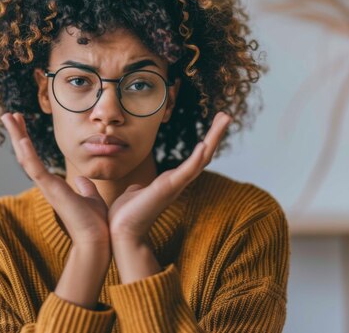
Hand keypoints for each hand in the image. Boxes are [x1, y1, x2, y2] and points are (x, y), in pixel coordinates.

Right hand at [1, 112, 109, 247]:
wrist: (98, 239)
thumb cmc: (96, 222)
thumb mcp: (91, 198)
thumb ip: (85, 188)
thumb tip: (82, 180)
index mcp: (55, 185)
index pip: (36, 159)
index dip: (27, 141)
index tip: (22, 123)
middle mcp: (47, 185)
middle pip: (26, 154)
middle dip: (17, 133)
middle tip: (8, 115)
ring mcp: (47, 187)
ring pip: (26, 157)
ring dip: (17, 136)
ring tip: (8, 117)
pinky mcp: (51, 189)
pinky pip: (35, 167)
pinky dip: (27, 151)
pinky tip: (20, 137)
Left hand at [107, 112, 232, 243]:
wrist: (121, 233)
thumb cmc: (126, 216)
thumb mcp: (134, 194)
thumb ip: (138, 188)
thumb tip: (136, 186)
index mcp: (171, 180)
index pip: (195, 158)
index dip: (207, 140)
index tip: (214, 124)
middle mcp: (178, 182)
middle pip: (204, 154)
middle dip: (216, 134)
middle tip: (227, 115)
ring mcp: (175, 185)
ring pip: (201, 158)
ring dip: (213, 138)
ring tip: (225, 119)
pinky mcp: (168, 189)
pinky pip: (186, 171)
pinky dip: (196, 158)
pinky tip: (205, 144)